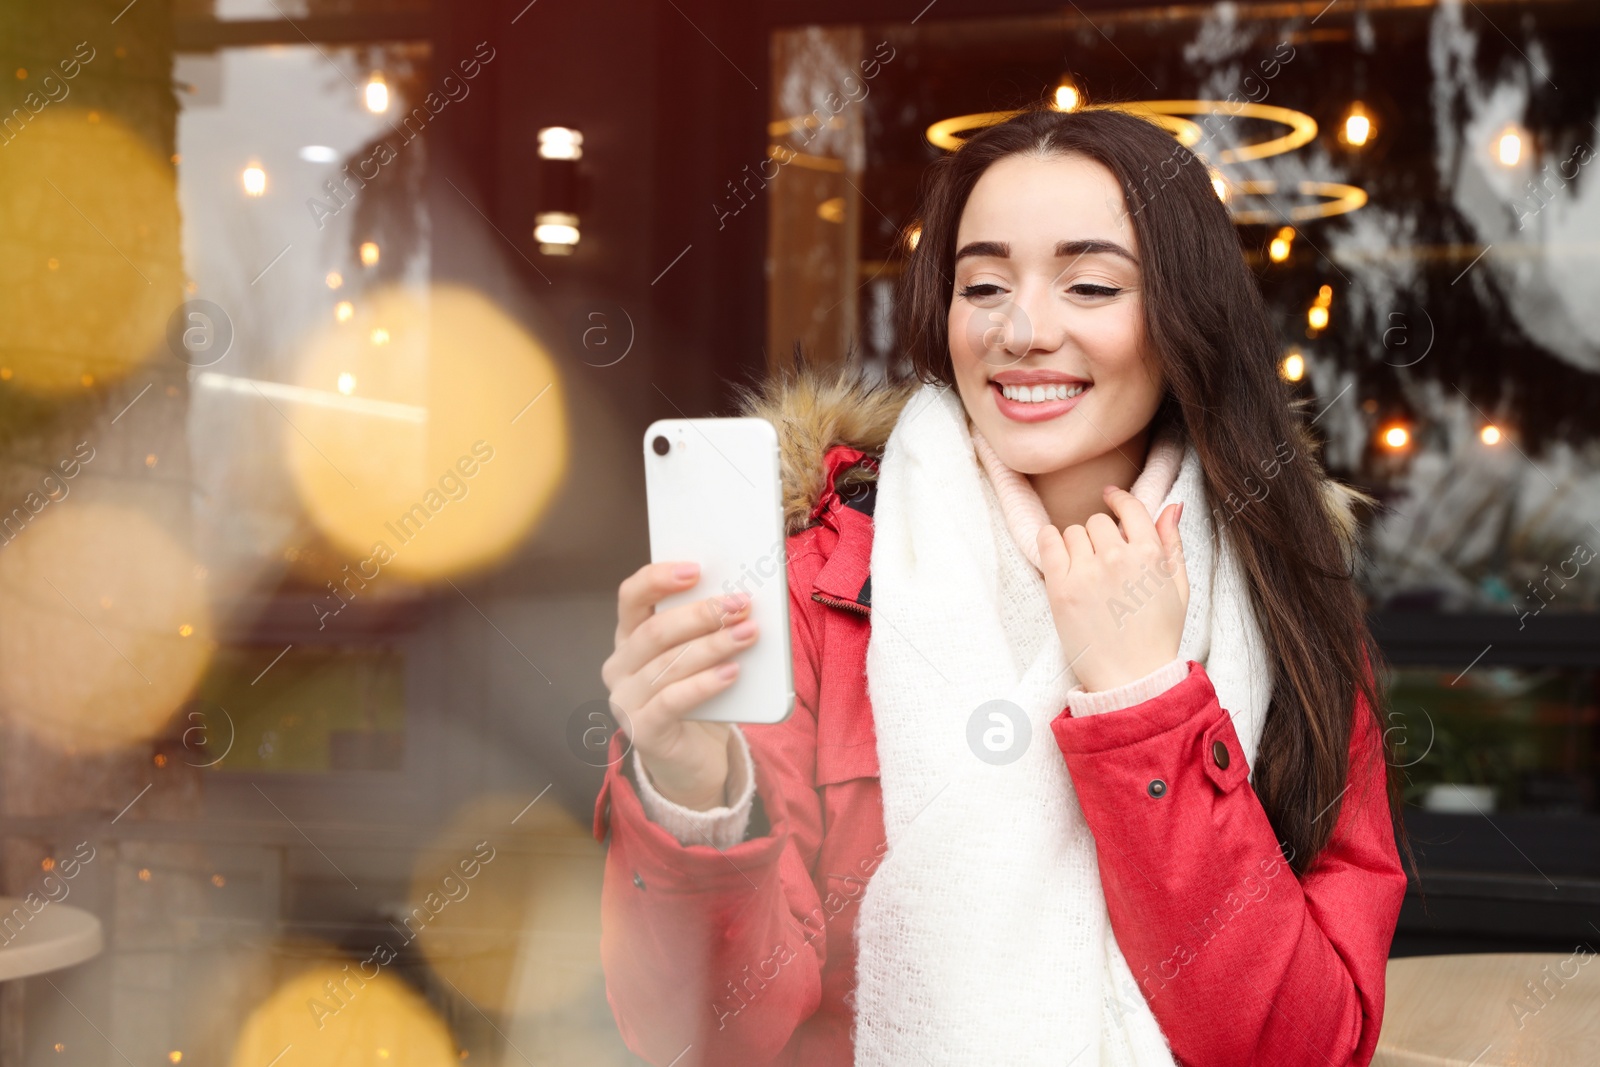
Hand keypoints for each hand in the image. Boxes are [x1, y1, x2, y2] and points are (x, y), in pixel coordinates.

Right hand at [601, 562, 757, 810]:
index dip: (659, 578)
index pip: (631, 597)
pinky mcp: (642, 731)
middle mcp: (619, 665)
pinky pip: (672, 701)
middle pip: (655, 630)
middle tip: (740, 604)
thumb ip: (706, 629)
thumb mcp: (699, 656)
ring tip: (748, 633)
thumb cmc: (698, 696)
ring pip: (669, 664)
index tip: (696, 568)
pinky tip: (732, 672)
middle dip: (701, 614)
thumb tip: (740, 597)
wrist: (692, 759)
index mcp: (629, 637)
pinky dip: (705, 683)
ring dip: (713, 645)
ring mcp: (625, 700)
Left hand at [1036, 487, 1188, 692]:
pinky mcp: (1061, 588)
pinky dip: (1048, 539)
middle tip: (1101, 560)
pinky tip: (1054, 547)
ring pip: (1073, 532)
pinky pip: (1048, 542)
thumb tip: (1172, 505)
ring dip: (1076, 544)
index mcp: (1150, 555)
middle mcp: (1119, 558)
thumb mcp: (1178, 588)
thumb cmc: (1157, 636)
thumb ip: (1173, 543)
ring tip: (1084, 569)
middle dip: (1099, 535)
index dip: (1118, 499)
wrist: (1132, 678)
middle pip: (1097, 521)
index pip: (1130, 508)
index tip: (1109, 497)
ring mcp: (1088, 572)